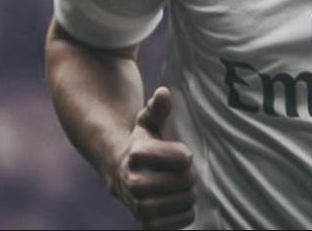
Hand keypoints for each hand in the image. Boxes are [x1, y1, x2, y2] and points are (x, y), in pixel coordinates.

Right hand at [108, 87, 196, 229]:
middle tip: (179, 171)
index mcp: (137, 154)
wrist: (122, 176)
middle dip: (189, 174)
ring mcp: (140, 206)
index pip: (184, 158)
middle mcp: (135, 182)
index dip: (185, 154)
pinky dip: (185, 213)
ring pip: (187, 200)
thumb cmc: (143, 144)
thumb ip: (158, 107)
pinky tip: (175, 203)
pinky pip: (183, 222)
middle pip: (187, 180)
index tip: (177, 153)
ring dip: (188, 192)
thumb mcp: (148, 121)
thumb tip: (164, 92)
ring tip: (178, 186)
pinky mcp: (147, 225)